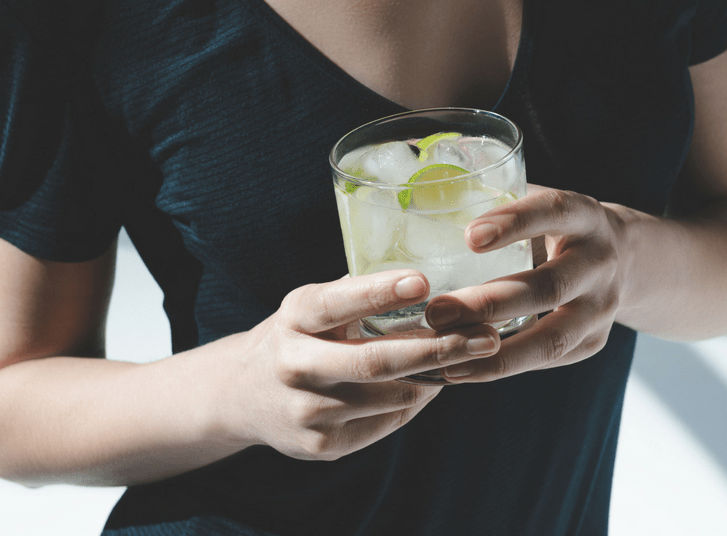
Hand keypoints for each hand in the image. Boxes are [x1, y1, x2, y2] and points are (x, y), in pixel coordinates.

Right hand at [226, 270, 500, 459]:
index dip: (380, 292)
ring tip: (472, 355)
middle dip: (439, 350)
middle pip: (376, 361)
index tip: (423, 282)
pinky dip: (416, 400)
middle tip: (486, 337)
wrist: (240, 395)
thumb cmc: (297, 335)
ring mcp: (307, 411)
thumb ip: (358, 294)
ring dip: (437, 377)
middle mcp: (295, 365)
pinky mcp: (320, 446)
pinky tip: (433, 383)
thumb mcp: (313, 305)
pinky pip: (386, 421)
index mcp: (294, 318)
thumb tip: (428, 283)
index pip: (338, 303)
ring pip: (390, 396)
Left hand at [423, 185, 624, 381]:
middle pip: (547, 288)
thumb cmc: (553, 226)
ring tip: (444, 354)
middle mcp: (599, 262)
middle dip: (489, 303)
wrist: (621, 258)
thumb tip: (417, 193)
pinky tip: (460, 370)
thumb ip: (492, 199)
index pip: (552, 212)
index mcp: (582, 215)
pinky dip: (501, 367)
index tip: (470, 237)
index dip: (514, 224)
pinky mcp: (593, 342)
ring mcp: (601, 307)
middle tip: (436, 312)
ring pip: (551, 338)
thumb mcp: (537, 202)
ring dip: (494, 351)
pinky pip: (545, 361)